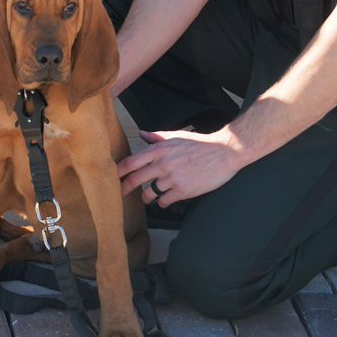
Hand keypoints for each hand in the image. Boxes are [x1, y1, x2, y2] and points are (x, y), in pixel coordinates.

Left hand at [117, 128, 242, 207]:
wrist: (224, 152)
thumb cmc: (199, 144)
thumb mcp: (176, 136)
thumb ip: (156, 137)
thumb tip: (141, 134)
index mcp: (159, 149)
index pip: (131, 162)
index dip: (119, 172)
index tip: (112, 177)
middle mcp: (163, 164)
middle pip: (135, 180)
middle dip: (125, 189)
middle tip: (121, 194)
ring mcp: (172, 178)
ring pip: (149, 193)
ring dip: (147, 197)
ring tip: (148, 197)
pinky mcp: (183, 191)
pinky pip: (164, 201)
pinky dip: (162, 202)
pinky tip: (165, 200)